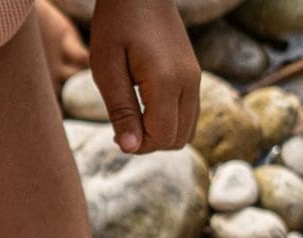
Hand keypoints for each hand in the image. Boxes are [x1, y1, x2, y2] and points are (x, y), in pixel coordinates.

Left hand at [88, 0, 199, 153]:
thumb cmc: (116, 25)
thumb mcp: (107, 70)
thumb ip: (121, 111)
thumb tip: (130, 148)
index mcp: (167, 82)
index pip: (161, 137)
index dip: (137, 145)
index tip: (116, 131)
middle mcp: (189, 82)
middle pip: (177, 139)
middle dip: (149, 143)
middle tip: (122, 126)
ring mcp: (195, 77)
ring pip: (187, 130)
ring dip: (160, 134)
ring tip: (133, 118)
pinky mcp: (194, 74)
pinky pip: (189, 114)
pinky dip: (169, 121)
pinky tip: (146, 109)